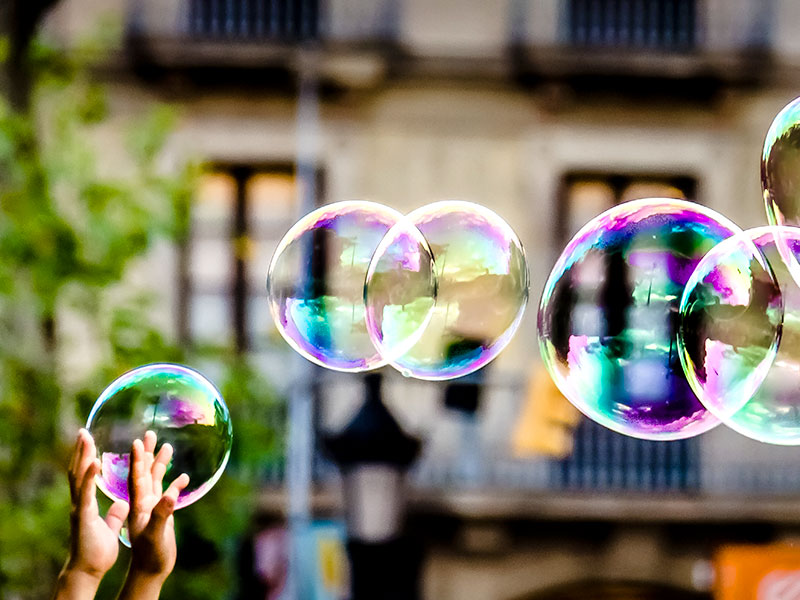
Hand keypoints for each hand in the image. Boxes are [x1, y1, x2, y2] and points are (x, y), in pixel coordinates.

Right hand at [53, 429, 128, 598]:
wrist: (88, 571)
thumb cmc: (97, 552)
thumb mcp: (110, 528)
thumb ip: (114, 514)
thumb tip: (121, 504)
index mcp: (88, 504)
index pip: (87, 475)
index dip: (88, 458)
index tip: (89, 440)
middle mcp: (82, 503)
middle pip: (80, 471)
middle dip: (81, 451)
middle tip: (83, 431)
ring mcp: (80, 508)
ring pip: (79, 477)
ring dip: (82, 457)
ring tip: (86, 438)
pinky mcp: (83, 516)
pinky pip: (86, 492)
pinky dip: (89, 476)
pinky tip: (94, 461)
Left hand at [126, 431, 188, 582]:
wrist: (150, 570)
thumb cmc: (150, 554)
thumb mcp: (156, 534)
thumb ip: (162, 514)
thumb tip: (170, 494)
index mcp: (139, 505)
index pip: (136, 477)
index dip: (137, 459)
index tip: (136, 441)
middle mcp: (144, 502)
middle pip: (145, 472)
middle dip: (147, 453)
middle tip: (149, 433)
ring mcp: (153, 507)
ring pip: (156, 480)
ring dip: (160, 463)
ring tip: (168, 447)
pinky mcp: (162, 514)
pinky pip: (168, 494)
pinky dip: (175, 484)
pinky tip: (183, 478)